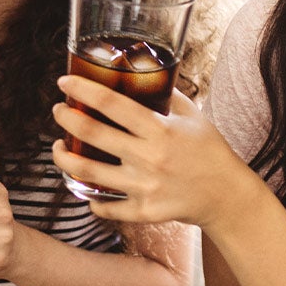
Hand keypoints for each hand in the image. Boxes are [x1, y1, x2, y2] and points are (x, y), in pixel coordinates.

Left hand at [51, 75, 254, 230]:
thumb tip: (141, 74)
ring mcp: (144, 187)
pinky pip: (105, 205)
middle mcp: (148, 157)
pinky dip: (90, 197)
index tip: (64, 83)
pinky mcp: (144, 212)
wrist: (227, 196)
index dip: (82, 90)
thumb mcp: (192, 116)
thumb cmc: (209, 151)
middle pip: (91, 134)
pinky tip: (84, 185)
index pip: (111, 103)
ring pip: (87, 172)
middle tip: (58, 111)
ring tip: (58, 147)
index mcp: (159, 129)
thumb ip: (166, 95)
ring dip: (63, 157)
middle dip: (66, 118)